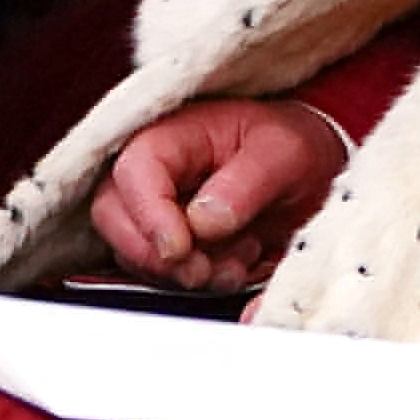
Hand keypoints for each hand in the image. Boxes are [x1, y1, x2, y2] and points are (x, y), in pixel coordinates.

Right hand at [94, 101, 346, 285]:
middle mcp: (150, 173)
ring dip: (181, 274)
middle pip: (112, 217)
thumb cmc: (288, 149)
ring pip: (133, 253)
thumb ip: (246, 184)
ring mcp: (153, 211)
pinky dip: (195, 283)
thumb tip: (204, 222)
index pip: (134, 173)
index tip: (180, 248)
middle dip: (155, 256)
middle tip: (203, 270)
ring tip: (236, 261)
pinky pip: (159, 274)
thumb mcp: (284, 154)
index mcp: (171, 136)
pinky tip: (235, 267)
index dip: (149, 216)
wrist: (307, 169)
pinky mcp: (167, 244)